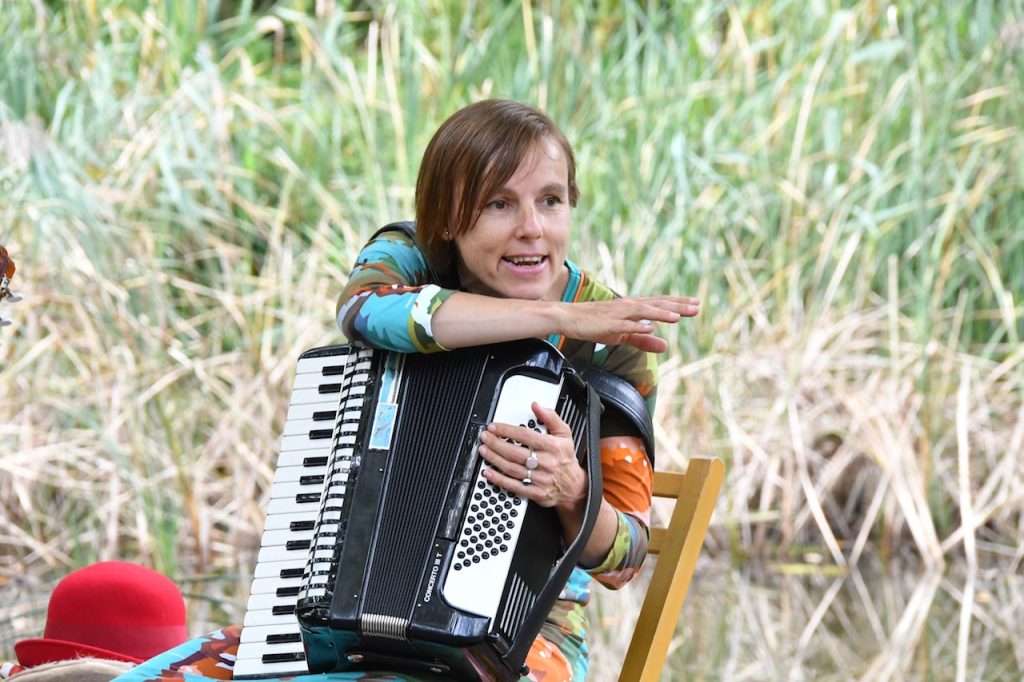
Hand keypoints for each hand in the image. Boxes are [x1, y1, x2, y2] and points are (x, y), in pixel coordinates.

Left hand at [477, 402, 585, 511]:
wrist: (575, 486)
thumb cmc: (566, 458)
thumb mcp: (565, 434)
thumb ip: (551, 418)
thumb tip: (537, 406)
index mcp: (552, 446)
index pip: (525, 436)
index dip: (507, 430)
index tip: (495, 427)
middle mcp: (545, 463)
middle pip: (515, 452)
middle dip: (496, 444)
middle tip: (485, 437)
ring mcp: (540, 479)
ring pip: (512, 468)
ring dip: (494, 459)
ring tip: (484, 450)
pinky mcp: (535, 492)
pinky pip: (514, 486)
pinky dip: (499, 480)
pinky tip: (488, 473)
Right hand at [559, 295, 699, 351]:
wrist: (569, 318)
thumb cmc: (595, 324)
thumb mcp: (623, 334)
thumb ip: (644, 340)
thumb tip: (665, 345)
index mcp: (633, 307)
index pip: (660, 303)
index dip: (678, 303)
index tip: (696, 303)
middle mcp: (628, 307)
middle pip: (657, 305)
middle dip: (677, 306)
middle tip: (697, 307)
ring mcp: (618, 314)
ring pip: (644, 312)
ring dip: (661, 314)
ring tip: (678, 316)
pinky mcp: (608, 324)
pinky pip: (625, 326)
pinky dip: (638, 326)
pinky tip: (650, 328)